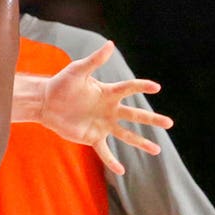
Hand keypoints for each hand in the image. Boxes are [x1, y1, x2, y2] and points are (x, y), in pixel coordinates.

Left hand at [40, 40, 170, 174]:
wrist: (45, 102)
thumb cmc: (61, 83)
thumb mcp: (77, 71)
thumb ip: (94, 60)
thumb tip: (110, 44)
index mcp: (108, 92)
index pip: (129, 89)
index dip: (142, 87)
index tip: (156, 88)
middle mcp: (109, 109)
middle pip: (134, 115)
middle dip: (151, 119)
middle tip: (169, 123)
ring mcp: (102, 124)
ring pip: (125, 135)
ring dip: (141, 142)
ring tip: (157, 150)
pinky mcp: (92, 137)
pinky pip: (104, 151)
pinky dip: (112, 162)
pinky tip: (121, 170)